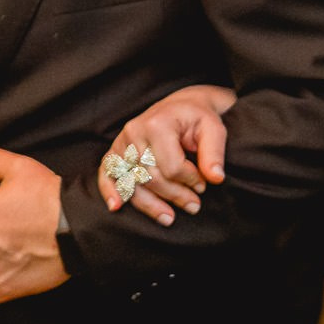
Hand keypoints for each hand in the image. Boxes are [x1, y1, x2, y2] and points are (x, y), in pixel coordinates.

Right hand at [99, 84, 236, 224]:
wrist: (181, 106)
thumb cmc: (197, 118)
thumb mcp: (213, 129)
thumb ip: (214, 152)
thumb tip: (216, 178)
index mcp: (158, 124)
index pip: (171, 167)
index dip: (189, 181)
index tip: (203, 184)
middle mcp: (134, 131)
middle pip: (151, 178)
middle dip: (175, 195)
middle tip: (194, 204)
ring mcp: (122, 141)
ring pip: (133, 183)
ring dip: (150, 205)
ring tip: (170, 218)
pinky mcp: (115, 150)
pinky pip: (107, 173)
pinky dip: (110, 190)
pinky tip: (116, 206)